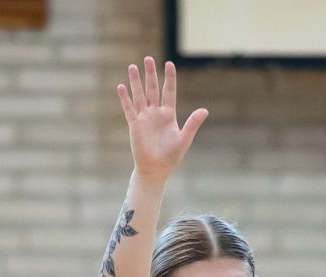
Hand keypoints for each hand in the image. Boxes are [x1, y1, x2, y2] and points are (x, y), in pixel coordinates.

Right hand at [117, 57, 206, 179]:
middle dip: (150, 74)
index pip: (169, 91)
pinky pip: (129, 109)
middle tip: (148, 58)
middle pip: (152, 89)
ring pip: (139, 95)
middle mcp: (155, 113)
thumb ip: (193, 123)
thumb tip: (205, 110)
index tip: (169, 63)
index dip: (169, 78)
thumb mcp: (184, 138)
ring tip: (132, 66)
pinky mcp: (134, 125)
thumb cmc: (171, 156)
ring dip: (136, 81)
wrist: (156, 169)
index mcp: (169, 114)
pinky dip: (125, 98)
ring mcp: (144, 118)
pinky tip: (121, 86)